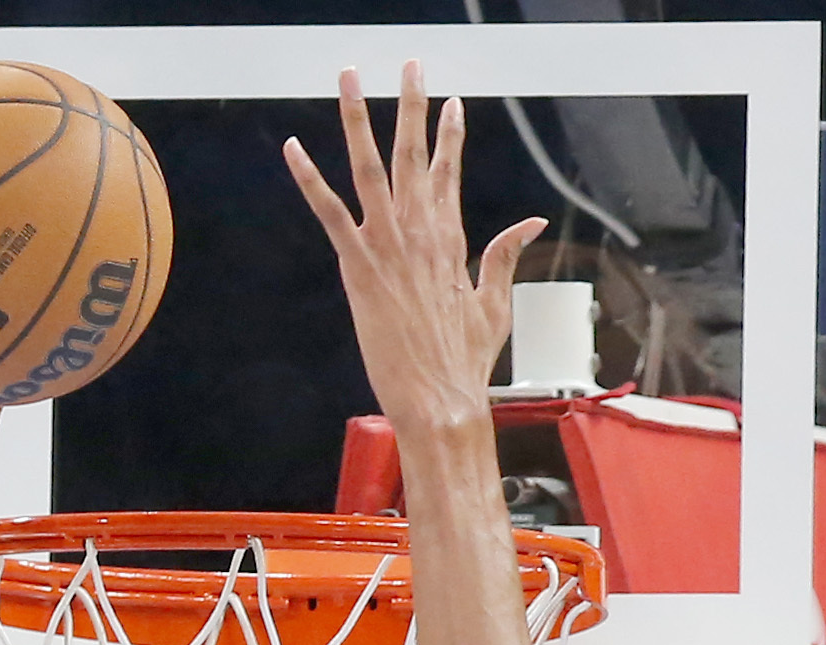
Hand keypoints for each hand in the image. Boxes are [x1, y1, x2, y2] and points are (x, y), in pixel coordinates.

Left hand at [283, 63, 546, 441]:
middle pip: (413, 155)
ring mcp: (388, 246)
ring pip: (371, 167)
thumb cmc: (466, 363)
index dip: (450, 135)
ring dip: (358, 118)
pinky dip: (310, 179)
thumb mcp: (496, 304)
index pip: (449, 173)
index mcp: (452, 240)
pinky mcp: (359, 267)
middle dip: (412, 105)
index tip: (451, 102)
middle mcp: (421, 233)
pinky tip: (294, 148)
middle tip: (410, 63)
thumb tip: (532, 221)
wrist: (442, 400)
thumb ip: (505, 256)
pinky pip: (330, 212)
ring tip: (350, 76)